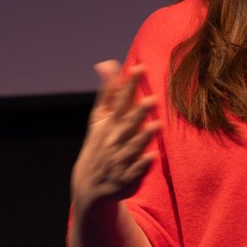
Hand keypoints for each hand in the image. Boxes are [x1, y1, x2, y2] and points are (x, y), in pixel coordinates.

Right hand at [71, 61, 160, 217]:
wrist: (88, 183)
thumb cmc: (100, 142)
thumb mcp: (99, 118)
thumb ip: (108, 91)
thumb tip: (107, 63)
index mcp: (108, 124)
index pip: (120, 101)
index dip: (129, 86)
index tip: (138, 69)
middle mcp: (113, 140)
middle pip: (127, 124)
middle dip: (138, 112)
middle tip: (153, 99)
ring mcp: (118, 160)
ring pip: (132, 147)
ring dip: (143, 137)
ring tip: (158, 125)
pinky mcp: (126, 178)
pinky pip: (134, 171)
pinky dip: (142, 165)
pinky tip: (154, 156)